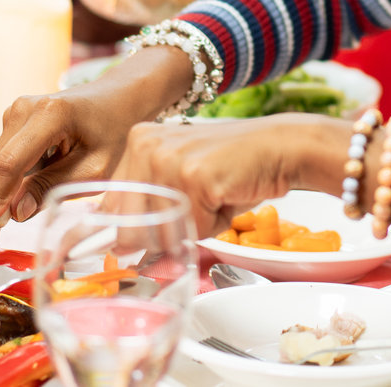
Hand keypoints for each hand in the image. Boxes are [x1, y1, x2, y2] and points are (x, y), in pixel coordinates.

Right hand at [0, 45, 194, 225]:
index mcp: (50, 114)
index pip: (10, 164)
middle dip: (2, 197)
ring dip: (14, 184)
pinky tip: (49, 165)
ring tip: (55, 176)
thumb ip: (52, 188)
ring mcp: (16, 109)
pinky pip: (5, 156)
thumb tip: (16, 213)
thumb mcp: (94, 169)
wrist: (118, 99)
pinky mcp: (13, 117)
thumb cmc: (112, 133)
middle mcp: (25, 107)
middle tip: (19, 220)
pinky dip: (19, 171)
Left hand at [114, 114, 352, 235]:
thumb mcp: (177, 177)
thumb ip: (145, 202)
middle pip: (131, 228)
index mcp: (137, 141)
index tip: (154, 227)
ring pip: (163, 232)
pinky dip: (214, 223)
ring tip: (214, 197)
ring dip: (194, 227)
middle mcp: (145, 145)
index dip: (135, 229)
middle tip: (198, 208)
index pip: (111, 208)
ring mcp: (167, 158)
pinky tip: (226, 195)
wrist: (279, 147)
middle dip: (166, 233)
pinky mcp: (193, 174)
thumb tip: (116, 248)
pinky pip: (193, 227)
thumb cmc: (231, 168)